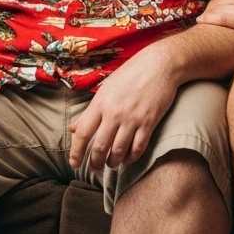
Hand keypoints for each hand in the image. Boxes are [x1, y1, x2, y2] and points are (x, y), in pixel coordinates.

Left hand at [68, 49, 178, 171]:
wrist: (160, 65)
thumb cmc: (131, 74)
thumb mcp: (106, 89)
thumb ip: (89, 111)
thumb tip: (73, 128)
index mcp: (100, 103)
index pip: (83, 133)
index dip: (76, 152)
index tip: (74, 164)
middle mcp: (114, 113)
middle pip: (100, 147)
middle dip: (96, 163)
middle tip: (96, 169)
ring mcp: (133, 118)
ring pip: (119, 151)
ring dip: (114, 163)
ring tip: (112, 164)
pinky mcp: (149, 122)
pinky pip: (138, 148)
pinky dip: (132, 158)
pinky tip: (128, 159)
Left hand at [196, 0, 233, 43]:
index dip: (215, 1)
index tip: (216, 9)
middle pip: (214, 0)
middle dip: (211, 8)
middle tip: (212, 17)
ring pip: (215, 9)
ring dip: (208, 15)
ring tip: (208, 22)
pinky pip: (220, 19)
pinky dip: (208, 20)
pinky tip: (202, 22)